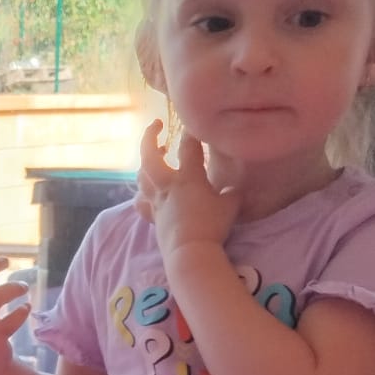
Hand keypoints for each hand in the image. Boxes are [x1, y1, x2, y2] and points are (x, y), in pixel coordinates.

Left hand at [134, 120, 240, 259]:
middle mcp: (168, 185)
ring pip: (142, 177)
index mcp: (188, 177)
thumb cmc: (212, 225)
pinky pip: (141, 203)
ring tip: (154, 157)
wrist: (189, 251)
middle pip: (149, 155)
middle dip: (150, 136)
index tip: (194, 123)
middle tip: (156, 125)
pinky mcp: (153, 217)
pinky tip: (146, 193)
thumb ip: (232, 193)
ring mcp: (157, 201)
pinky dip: (141, 195)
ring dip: (145, 164)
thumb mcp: (230, 206)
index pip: (188, 146)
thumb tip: (234, 189)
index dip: (191, 131)